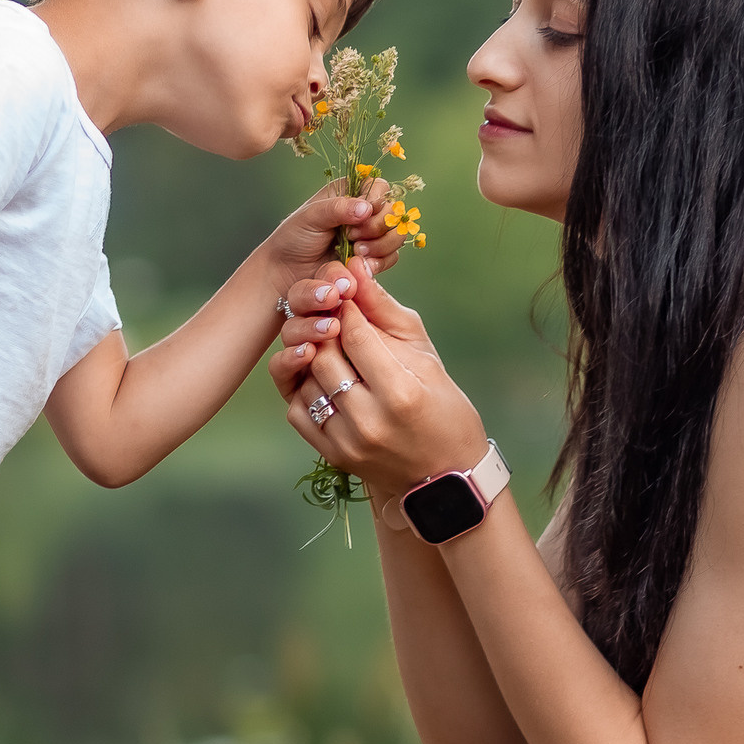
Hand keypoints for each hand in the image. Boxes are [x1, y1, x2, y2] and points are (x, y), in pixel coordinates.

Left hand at [261, 178, 405, 283]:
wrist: (286, 271)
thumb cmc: (294, 238)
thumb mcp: (311, 216)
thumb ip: (337, 208)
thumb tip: (366, 208)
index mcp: (349, 193)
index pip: (380, 188)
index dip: (375, 202)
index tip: (358, 217)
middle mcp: (363, 212)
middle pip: (394, 212)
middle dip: (377, 227)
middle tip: (352, 237)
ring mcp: (370, 236)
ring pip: (396, 235)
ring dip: (381, 245)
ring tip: (356, 251)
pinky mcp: (372, 258)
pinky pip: (391, 257)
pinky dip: (380, 261)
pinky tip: (360, 264)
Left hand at [270, 269, 481, 501]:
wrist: (445, 476)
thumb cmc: (444, 407)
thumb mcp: (425, 355)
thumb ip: (386, 311)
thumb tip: (355, 267)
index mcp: (401, 393)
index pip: (356, 335)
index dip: (347, 307)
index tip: (346, 294)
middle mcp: (370, 421)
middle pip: (325, 356)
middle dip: (327, 329)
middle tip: (334, 317)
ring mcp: (347, 442)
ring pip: (306, 382)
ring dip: (315, 358)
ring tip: (333, 348)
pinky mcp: (332, 455)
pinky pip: (298, 410)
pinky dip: (306, 388)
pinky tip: (326, 380)